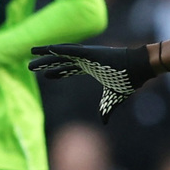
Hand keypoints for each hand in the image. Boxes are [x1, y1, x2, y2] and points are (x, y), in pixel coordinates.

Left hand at [30, 42, 159, 118]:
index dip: (58, 72)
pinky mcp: (90, 52)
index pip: (70, 70)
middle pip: (61, 61)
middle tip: (31, 66)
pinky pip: (71, 50)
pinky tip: (46, 48)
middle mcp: (86, 60)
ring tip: (30, 52)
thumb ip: (106, 109)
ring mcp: (87, 55)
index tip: (46, 75)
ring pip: (61, 54)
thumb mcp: (114, 98)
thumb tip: (104, 122)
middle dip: (46, 63)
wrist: (140, 68)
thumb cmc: (129, 80)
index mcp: (91, 68)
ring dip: (45, 53)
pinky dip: (58, 49)